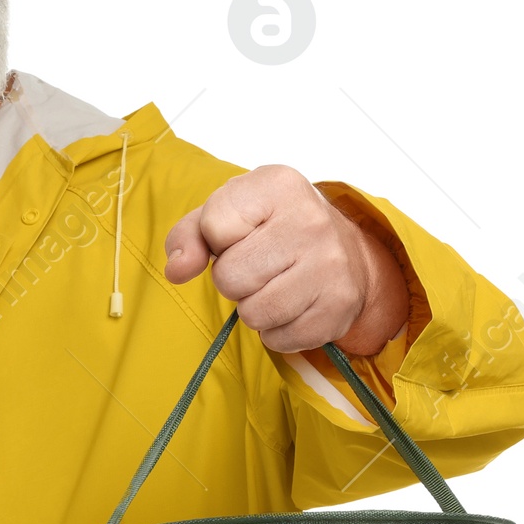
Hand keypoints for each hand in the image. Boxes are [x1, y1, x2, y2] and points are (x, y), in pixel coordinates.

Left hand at [165, 165, 408, 356]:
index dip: (217, 241)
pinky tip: (295, 306)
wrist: (347, 254)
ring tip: (275, 287)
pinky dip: (278, 331)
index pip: (214, 226)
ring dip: (254, 309)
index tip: (241, 236)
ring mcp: (329, 264)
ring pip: (253, 313)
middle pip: (230, 277)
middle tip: (258, 268)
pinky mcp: (337, 306)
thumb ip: (190, 235)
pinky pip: (277, 338)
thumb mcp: (229, 215)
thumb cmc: (274, 231)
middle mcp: (310, 220)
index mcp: (278, 184)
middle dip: (233, 281)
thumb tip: (176, 270)